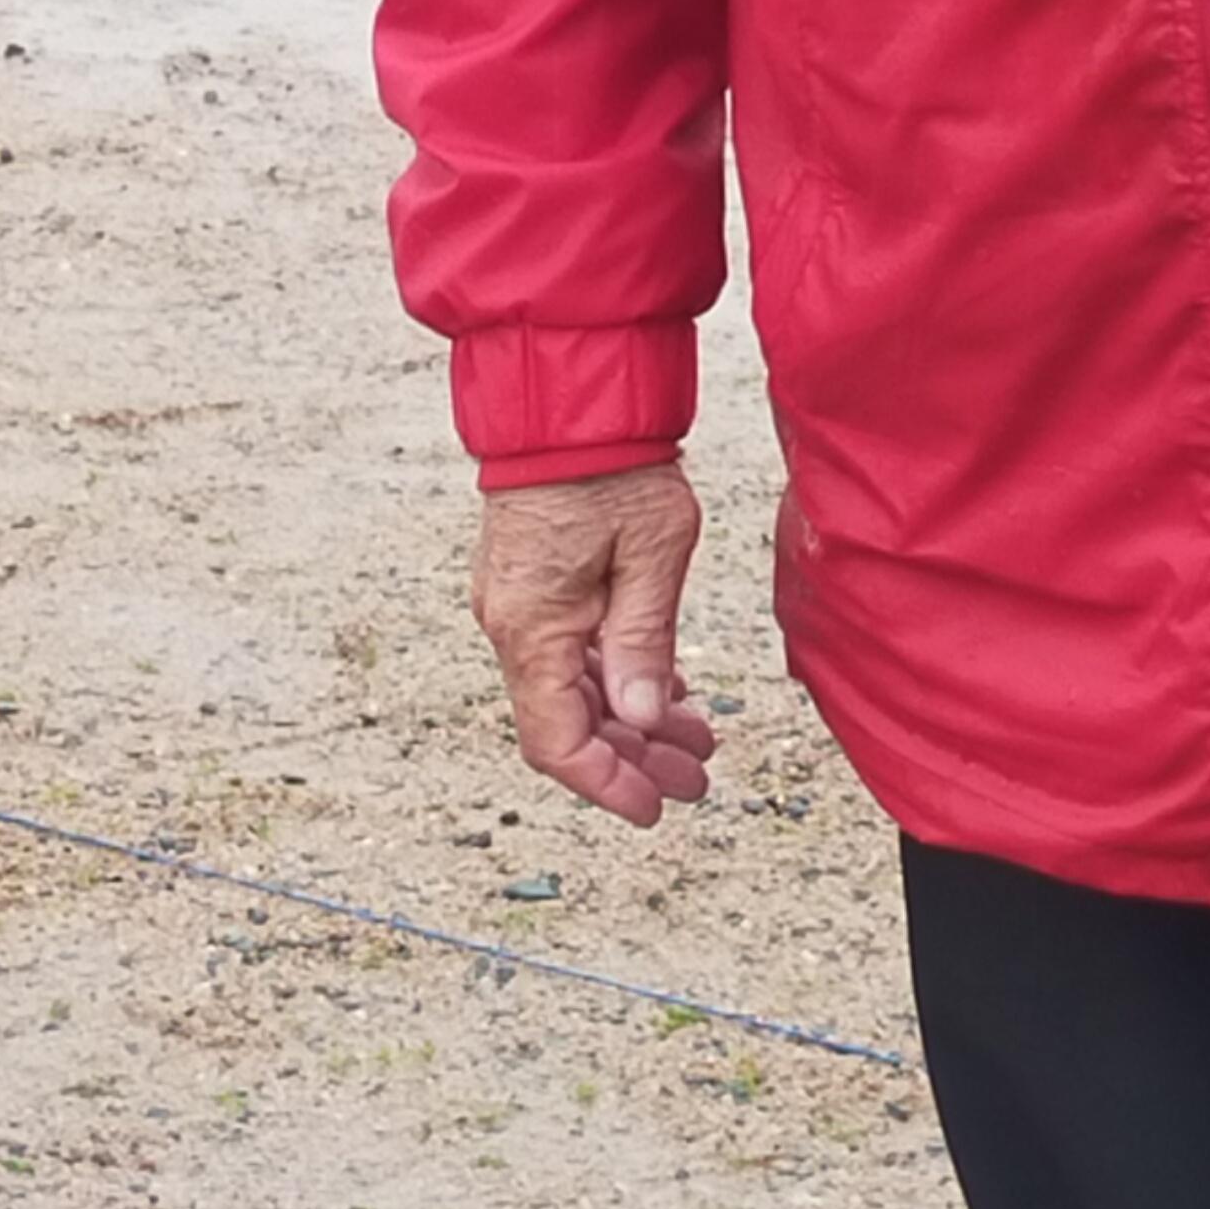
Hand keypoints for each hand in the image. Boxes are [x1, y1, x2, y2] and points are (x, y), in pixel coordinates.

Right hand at [470, 460, 718, 825]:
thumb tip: (640, 719)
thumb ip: (644, 641)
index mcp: (533, 628)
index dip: (607, 784)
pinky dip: (615, 677)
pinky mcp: (531, 583)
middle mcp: (513, 624)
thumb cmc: (614, 466)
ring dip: (630, 717)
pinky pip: (570, 651)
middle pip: (569, 721)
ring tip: (694, 734)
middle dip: (634, 757)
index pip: (558, 742)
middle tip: (696, 774)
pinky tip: (663, 686)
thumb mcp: (653, 553)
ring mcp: (518, 604)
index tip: (657, 807)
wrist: (571, 401)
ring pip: (572, 688)